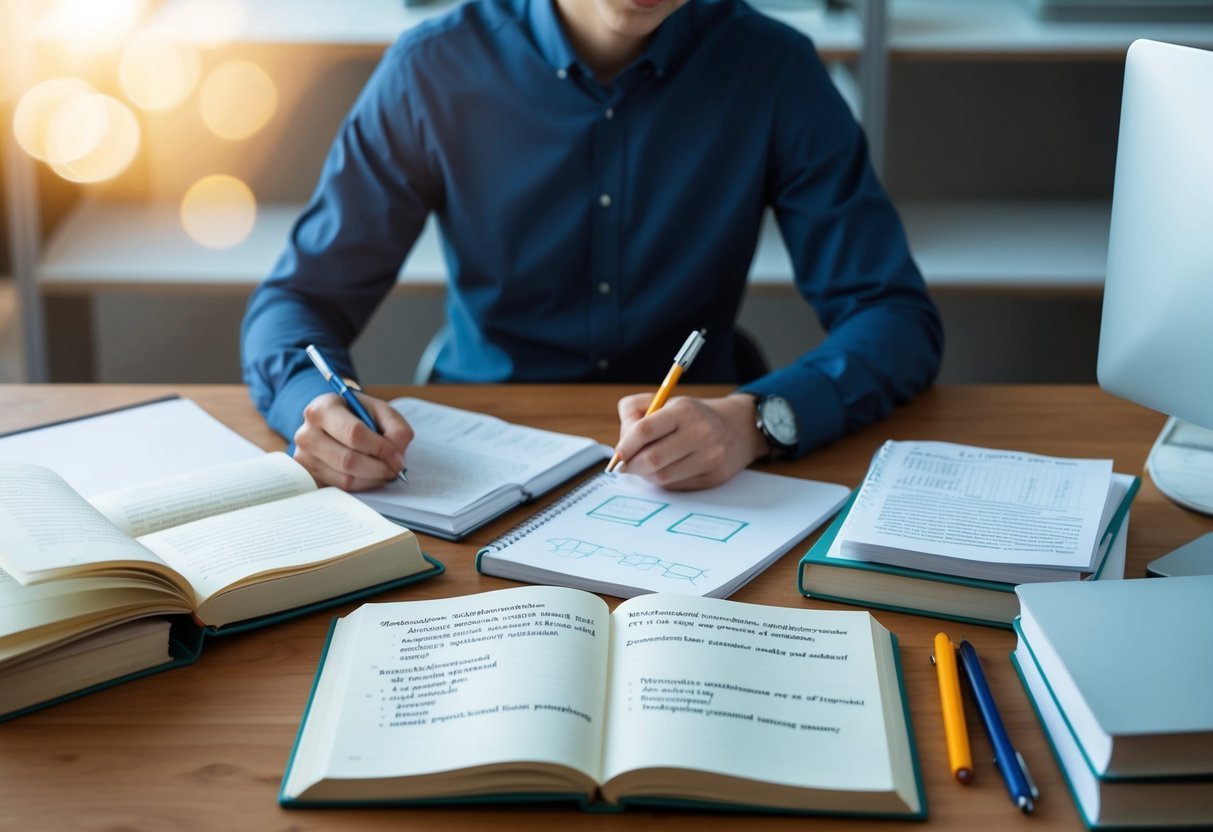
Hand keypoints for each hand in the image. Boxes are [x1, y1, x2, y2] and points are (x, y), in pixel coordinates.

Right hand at [293, 392, 412, 490]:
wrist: (333, 423)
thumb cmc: (358, 415)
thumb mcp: (381, 411)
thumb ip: (396, 428)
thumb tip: (396, 455)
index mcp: (323, 409)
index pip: (354, 434)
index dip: (381, 448)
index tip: (397, 456)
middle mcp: (307, 433)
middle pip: (348, 461)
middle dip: (379, 468)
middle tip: (395, 468)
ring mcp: (304, 457)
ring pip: (345, 479)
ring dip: (373, 479)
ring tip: (385, 471)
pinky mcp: (309, 476)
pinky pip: (341, 488)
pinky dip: (362, 486)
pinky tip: (370, 475)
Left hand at [612, 392, 768, 489]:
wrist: (737, 427)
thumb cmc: (692, 415)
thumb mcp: (666, 401)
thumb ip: (635, 413)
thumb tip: (621, 444)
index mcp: (683, 410)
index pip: (644, 430)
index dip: (625, 445)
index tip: (617, 454)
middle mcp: (699, 433)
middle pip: (652, 459)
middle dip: (631, 466)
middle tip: (625, 466)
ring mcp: (709, 457)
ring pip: (662, 477)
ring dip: (646, 475)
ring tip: (644, 466)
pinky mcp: (712, 476)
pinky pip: (676, 485)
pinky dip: (663, 480)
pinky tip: (666, 469)